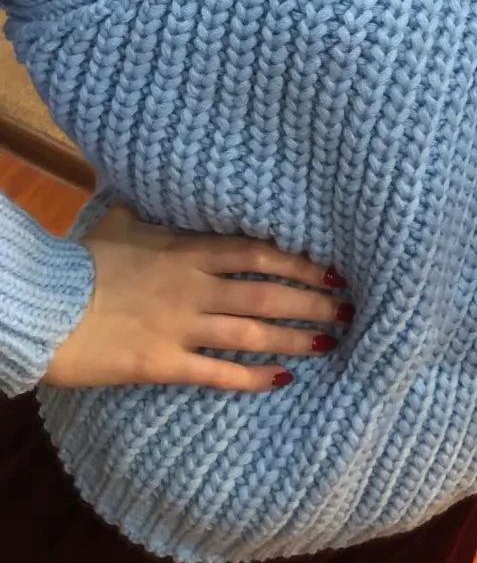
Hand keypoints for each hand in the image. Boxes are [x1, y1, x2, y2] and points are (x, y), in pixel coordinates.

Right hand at [42, 207, 351, 391]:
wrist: (43, 305)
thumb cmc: (82, 260)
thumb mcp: (120, 223)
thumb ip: (147, 207)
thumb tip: (150, 183)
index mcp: (189, 251)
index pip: (260, 254)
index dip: (301, 262)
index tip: (333, 269)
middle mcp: (195, 287)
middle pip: (267, 294)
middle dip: (312, 303)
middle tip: (348, 310)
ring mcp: (181, 326)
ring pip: (252, 334)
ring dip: (295, 339)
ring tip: (330, 342)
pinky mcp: (163, 363)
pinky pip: (217, 373)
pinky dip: (252, 378)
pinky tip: (282, 380)